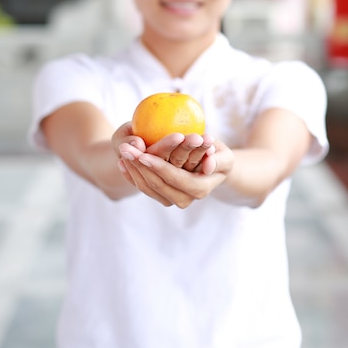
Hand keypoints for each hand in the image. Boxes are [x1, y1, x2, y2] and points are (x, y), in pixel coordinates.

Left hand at [114, 127, 233, 207]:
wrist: (209, 166)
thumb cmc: (218, 155)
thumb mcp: (225, 155)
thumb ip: (219, 159)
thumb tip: (207, 166)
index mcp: (199, 189)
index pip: (175, 178)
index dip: (158, 167)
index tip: (144, 153)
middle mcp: (184, 198)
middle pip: (157, 185)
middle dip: (139, 166)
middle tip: (125, 148)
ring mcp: (171, 199)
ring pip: (147, 187)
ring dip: (132, 169)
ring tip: (122, 151)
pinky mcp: (161, 196)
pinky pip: (143, 187)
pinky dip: (131, 175)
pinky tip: (122, 162)